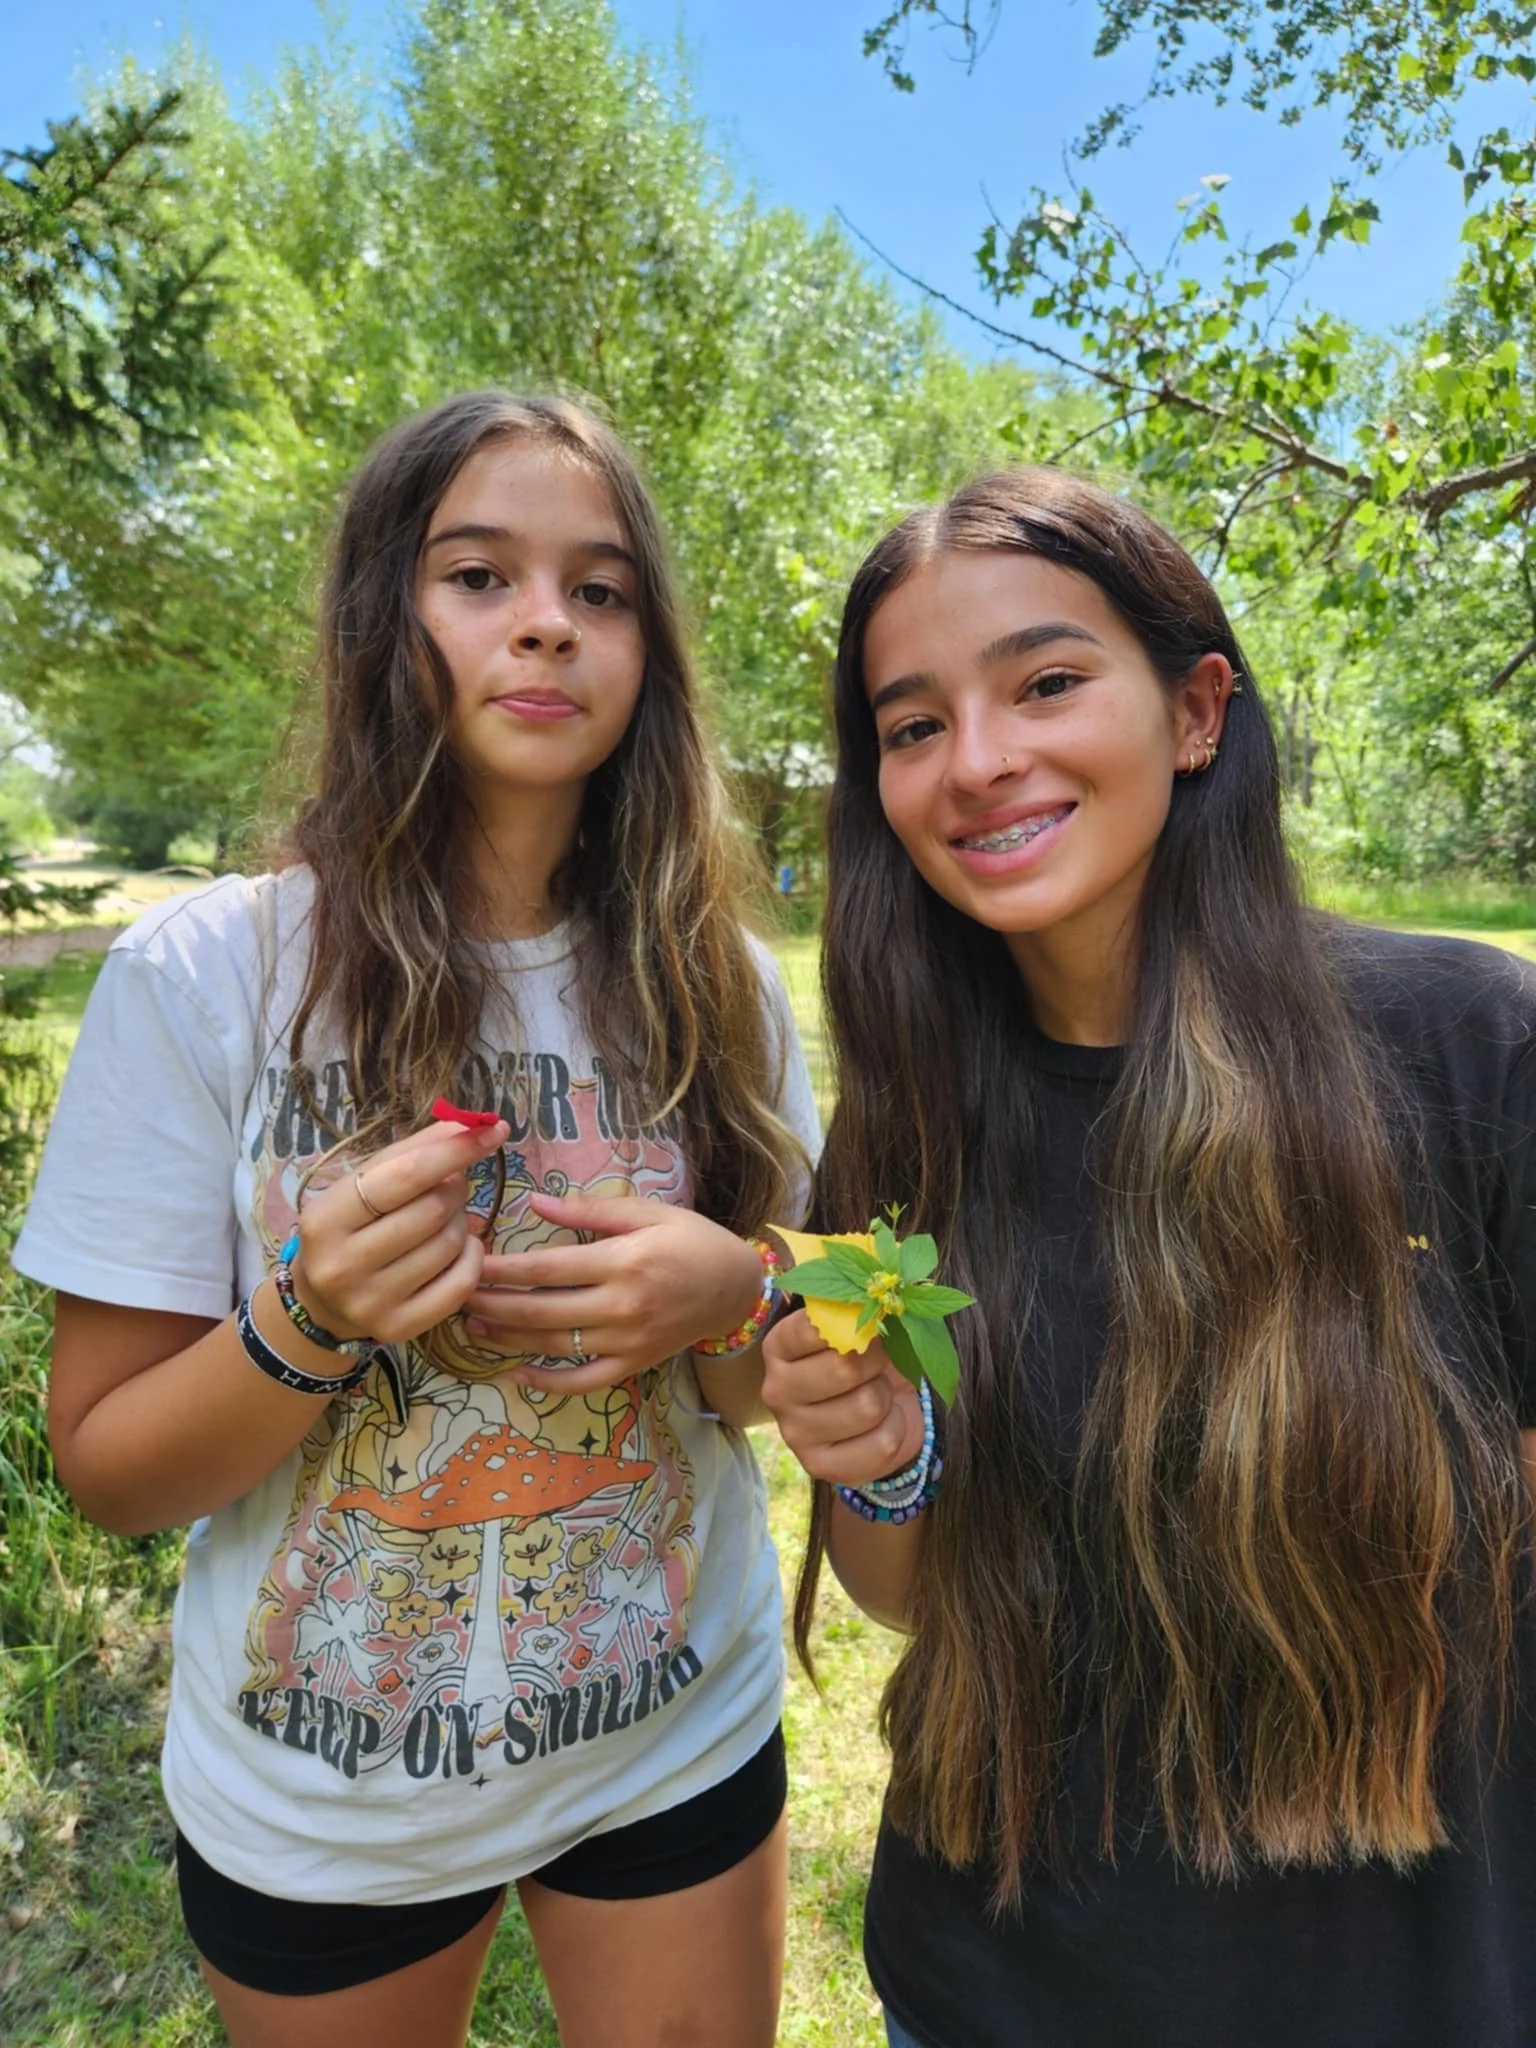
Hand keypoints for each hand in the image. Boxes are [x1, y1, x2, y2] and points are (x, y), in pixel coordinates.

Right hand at [287, 1119, 508, 1343]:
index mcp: (326, 1219)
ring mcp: (370, 1302)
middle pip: (433, 1210)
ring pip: (450, 1244)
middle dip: (456, 1188)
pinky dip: (472, 1258)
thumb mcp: (365, 1184)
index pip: (404, 1176)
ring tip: (444, 1220)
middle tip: (452, 1185)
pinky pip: (461, 1283)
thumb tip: (469, 1125)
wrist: (322, 1303)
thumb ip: (413, 1152)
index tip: (492, 1131)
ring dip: (462, 1222)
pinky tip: (460, 1248)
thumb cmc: (349, 1229)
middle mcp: (342, 1265)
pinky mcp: (399, 1328)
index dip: (454, 1151)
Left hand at [462, 1191, 765, 1392]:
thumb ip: (590, 1208)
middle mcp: (622, 1306)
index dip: (503, 1267)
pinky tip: (517, 1374)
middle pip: (542, 1309)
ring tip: (473, 1327)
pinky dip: (549, 1384)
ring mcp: (627, 1341)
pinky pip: (584, 1381)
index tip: (470, 1260)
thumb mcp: (648, 1211)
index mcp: (623, 1261)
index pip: (547, 1267)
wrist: (737, 1287)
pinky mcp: (633, 1365)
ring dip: (509, 1338)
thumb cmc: (692, 1241)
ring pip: (555, 1346)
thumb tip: (533, 1201)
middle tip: (457, 1295)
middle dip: (493, 1304)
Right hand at [760, 1308, 924, 1485]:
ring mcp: (794, 1433)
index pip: (814, 1327)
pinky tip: (883, 1424)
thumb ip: (866, 1313)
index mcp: (779, 1346)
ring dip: (886, 1398)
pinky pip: (880, 1445)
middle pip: (843, 1368)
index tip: (867, 1328)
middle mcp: (775, 1389)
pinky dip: (896, 1430)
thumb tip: (881, 1306)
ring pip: (866, 1407)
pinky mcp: (820, 1467)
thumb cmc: (871, 1358)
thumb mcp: (868, 1326)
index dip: (856, 1325)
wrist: (887, 1406)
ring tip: (877, 1395)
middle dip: (876, 1364)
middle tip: (876, 1366)